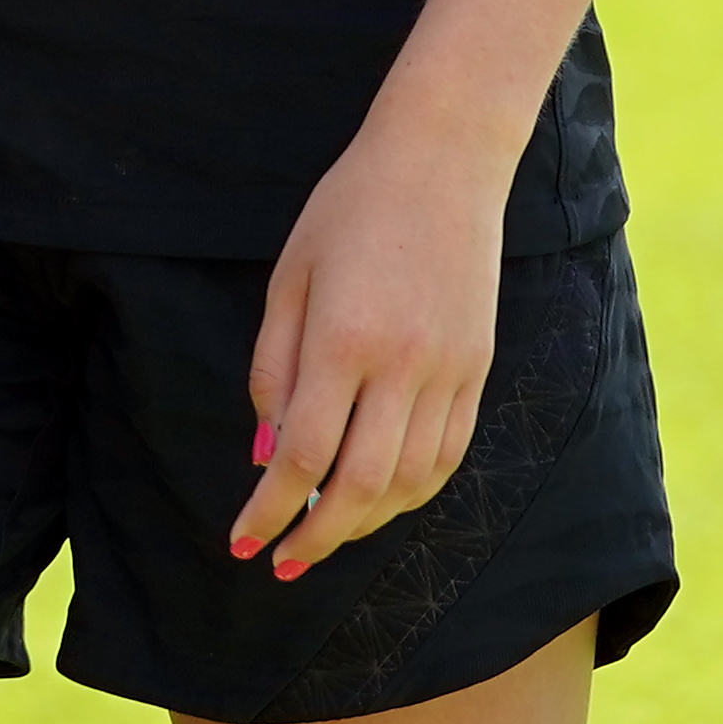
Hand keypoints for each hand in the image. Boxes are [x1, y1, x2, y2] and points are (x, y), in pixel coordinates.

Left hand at [230, 112, 509, 582]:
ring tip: (325, 532)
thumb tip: (264, 452)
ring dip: (366, 521)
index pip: (303, 453)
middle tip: (282, 562)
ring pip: (412, 481)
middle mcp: (405, 364)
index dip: (269, 509)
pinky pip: (448, 454)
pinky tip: (379, 497)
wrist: (444, 160)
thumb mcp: (289, 276)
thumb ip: (274, 366)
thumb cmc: (349, 208)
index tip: (243, 541)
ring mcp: (451, 370)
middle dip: (318, 536)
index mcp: (346, 338)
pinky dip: (411, 490)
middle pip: (361, 486)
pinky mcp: (478, 368)